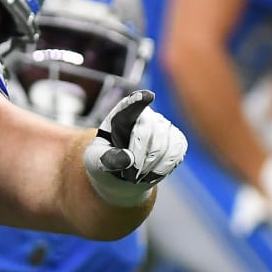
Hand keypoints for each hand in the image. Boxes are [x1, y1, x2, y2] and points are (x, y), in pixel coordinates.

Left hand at [83, 90, 187, 206]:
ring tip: (136, 175)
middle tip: (128, 175)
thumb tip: (128, 159)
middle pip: (147, 132)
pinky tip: (150, 174)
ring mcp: (164, 126)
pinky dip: (161, 170)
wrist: (121, 176)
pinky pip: (175, 154)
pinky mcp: (177, 140)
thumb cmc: (106, 163)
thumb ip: (104, 159)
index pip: (129, 105)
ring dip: (148, 168)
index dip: (138, 100)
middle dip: (138, 159)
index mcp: (121, 115)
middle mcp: (145, 115)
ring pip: (163, 146)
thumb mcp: (94, 161)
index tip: (146, 96)